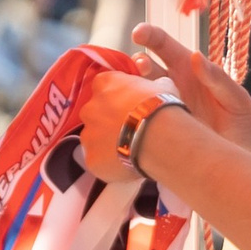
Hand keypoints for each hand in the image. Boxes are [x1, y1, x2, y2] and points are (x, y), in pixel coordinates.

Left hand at [76, 69, 173, 187]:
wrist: (159, 139)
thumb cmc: (162, 109)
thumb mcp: (161, 88)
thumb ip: (152, 87)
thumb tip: (159, 87)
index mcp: (106, 84)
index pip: (103, 85)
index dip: (116, 96)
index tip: (128, 105)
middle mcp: (90, 108)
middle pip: (94, 114)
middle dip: (108, 121)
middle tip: (130, 130)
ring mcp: (88, 135)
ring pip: (94, 140)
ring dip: (107, 144)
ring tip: (131, 150)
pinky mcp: (92, 159)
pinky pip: (98, 161)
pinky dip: (110, 164)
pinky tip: (128, 165)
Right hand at [131, 25, 250, 169]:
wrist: (248, 159)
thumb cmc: (246, 124)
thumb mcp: (236, 98)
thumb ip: (217, 78)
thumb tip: (195, 56)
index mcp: (190, 70)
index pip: (164, 45)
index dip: (150, 35)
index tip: (138, 33)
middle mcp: (172, 86)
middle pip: (144, 67)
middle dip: (137, 62)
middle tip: (142, 66)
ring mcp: (164, 109)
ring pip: (137, 92)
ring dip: (131, 88)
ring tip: (136, 91)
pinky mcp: (160, 132)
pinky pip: (139, 120)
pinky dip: (130, 115)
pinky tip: (130, 116)